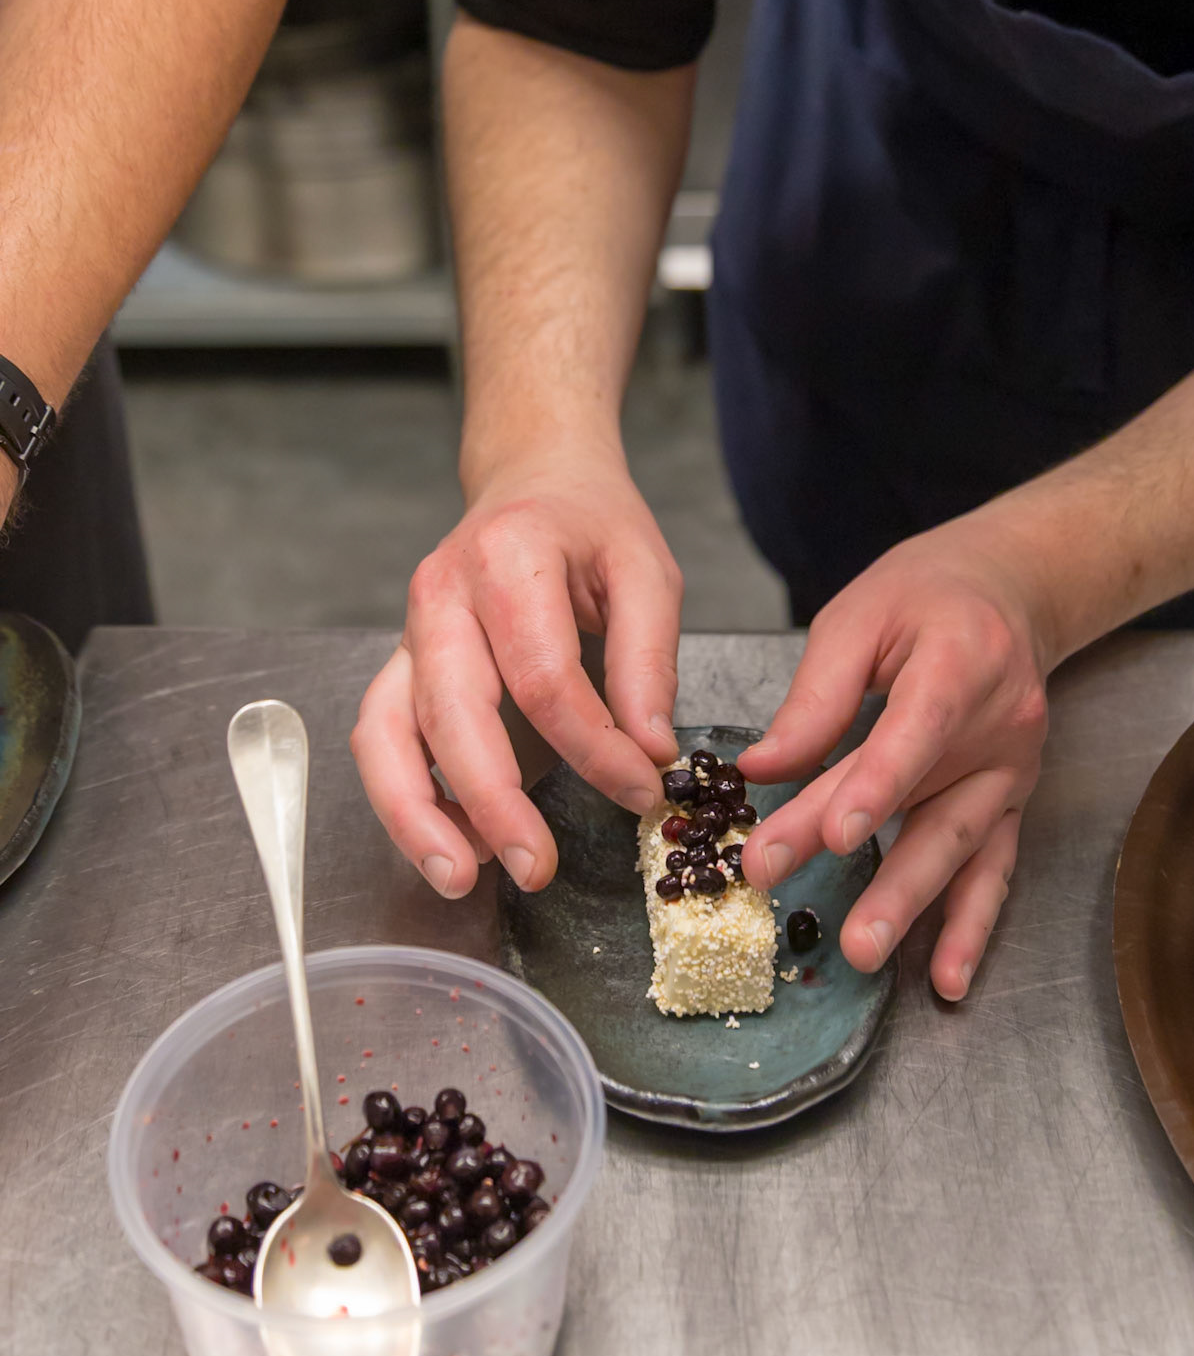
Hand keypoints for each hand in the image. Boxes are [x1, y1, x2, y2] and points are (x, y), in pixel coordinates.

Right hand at [352, 441, 681, 897]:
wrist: (533, 478)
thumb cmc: (591, 523)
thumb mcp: (646, 570)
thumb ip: (649, 660)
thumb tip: (649, 750)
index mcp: (507, 558)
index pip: (542, 676)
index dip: (593, 748)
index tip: (643, 790)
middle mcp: (441, 595)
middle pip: (451, 711)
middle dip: (491, 801)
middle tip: (539, 868)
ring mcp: (409, 632)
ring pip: (386, 733)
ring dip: (415, 815)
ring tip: (461, 878)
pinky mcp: (402, 666)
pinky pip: (381, 739)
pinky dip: (405, 800)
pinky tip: (453, 845)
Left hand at [739, 513, 1052, 999]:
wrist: (1010, 590)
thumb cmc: (925, 595)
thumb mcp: (859, 615)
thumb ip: (815, 696)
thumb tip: (760, 769)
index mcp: (961, 662)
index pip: (916, 731)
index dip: (877, 786)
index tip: (831, 836)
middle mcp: (1001, 723)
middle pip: (929, 803)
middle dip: (875, 869)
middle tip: (828, 922)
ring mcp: (1012, 770)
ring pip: (959, 846)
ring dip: (915, 907)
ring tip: (867, 953)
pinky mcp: (1010, 801)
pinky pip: (994, 869)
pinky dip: (971, 925)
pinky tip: (947, 978)